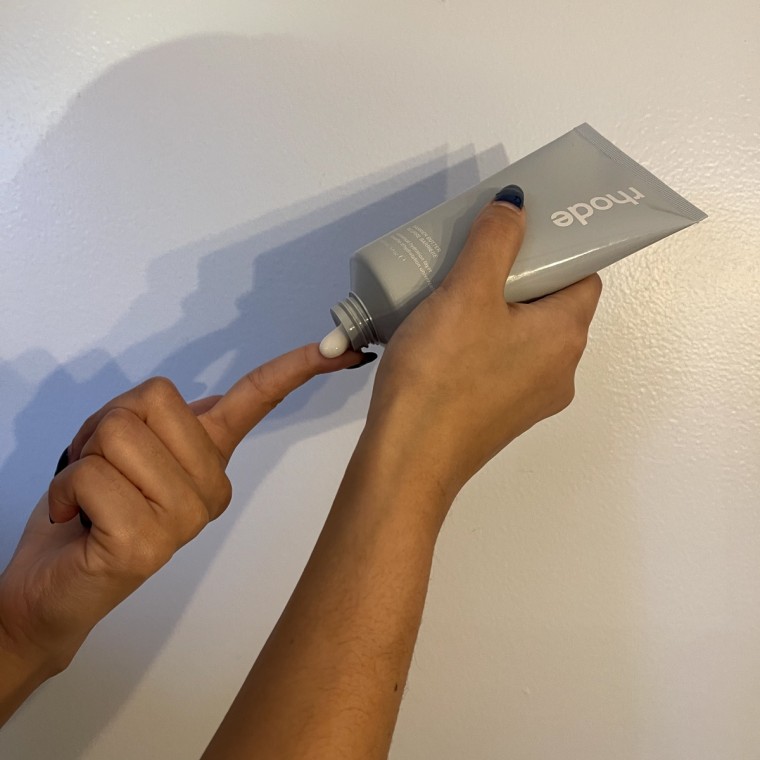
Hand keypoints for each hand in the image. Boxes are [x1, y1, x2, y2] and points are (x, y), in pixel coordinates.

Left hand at [0, 344, 361, 682]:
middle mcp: (211, 487)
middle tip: (99, 465)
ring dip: (83, 457)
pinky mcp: (149, 544)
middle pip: (150, 400)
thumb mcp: (126, 448)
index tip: (340, 349)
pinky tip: (79, 520)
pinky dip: (66, 490)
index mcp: (211, 459)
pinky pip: (93, 475)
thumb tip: (208, 403)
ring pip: (119, 434)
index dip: (297, 367)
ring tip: (89, 496)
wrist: (54, 584)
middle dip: (105, 423)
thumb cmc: (91, 508)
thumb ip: (163, 421)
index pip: (259, 400)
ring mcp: (186, 519)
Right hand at [366, 195, 601, 503]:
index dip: (556, 250)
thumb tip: (517, 203)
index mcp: (565, 337)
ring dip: (497, 312)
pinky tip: (444, 339)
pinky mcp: (500, 418)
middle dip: (518, 278)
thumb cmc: (441, 373)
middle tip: (477, 259)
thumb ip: (494, 241)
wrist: (408, 459)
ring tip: (453, 295)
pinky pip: (501, 365)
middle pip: (552, 307)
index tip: (518, 237)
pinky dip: (483, 344)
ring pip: (523, 338)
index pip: (583, 276)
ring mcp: (531, 401)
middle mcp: (560, 372)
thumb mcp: (466, 292)